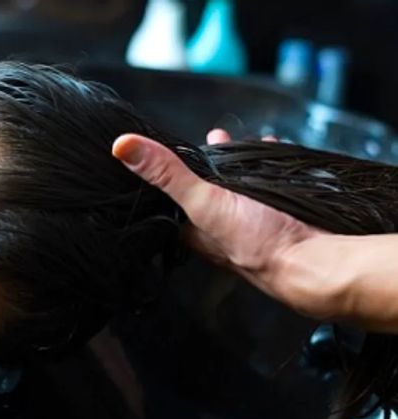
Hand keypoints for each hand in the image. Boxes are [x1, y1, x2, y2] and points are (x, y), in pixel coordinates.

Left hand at [112, 129, 342, 319]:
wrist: (315, 262)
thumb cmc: (258, 244)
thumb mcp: (204, 202)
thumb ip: (167, 175)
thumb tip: (123, 147)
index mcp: (193, 230)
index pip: (172, 198)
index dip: (170, 172)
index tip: (169, 149)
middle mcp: (218, 227)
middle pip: (208, 187)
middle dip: (213, 160)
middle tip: (217, 137)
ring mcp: (249, 221)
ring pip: (238, 185)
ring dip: (242, 160)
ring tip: (246, 140)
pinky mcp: (277, 216)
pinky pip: (268, 185)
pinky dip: (270, 166)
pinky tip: (277, 152)